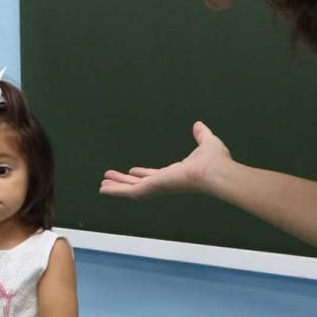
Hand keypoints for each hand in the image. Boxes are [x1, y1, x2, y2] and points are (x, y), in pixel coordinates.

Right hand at [100, 121, 231, 199]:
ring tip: (102, 185)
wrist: (213, 171)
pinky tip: (104, 189)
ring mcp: (156, 187)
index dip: (143, 174)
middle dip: (125, 182)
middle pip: (139, 184)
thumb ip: (201, 134)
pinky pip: (129, 192)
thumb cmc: (214, 160)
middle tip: (111, 178)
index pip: (154, 176)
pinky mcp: (151, 188)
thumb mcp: (206, 142)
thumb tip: (198, 125)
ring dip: (117, 187)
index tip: (132, 171)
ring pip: (131, 189)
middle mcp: (163, 183)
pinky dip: (116, 191)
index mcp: (175, 174)